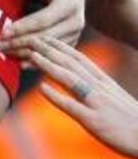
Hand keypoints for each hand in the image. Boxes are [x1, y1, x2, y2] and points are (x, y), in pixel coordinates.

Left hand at [0, 0, 84, 55]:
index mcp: (70, 2)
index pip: (44, 19)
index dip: (23, 27)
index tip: (3, 32)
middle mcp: (77, 20)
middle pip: (46, 37)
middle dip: (20, 42)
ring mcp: (75, 33)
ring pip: (49, 48)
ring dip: (25, 52)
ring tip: (3, 51)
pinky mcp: (71, 42)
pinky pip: (53, 54)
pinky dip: (36, 59)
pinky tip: (18, 62)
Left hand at [27, 36, 137, 158]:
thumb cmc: (133, 122)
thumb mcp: (116, 98)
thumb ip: (99, 89)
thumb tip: (82, 82)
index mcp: (105, 82)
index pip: (80, 59)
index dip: (61, 46)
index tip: (45, 36)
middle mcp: (100, 88)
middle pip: (71, 64)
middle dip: (50, 50)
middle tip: (32, 37)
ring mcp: (96, 103)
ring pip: (70, 79)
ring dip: (49, 66)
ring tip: (32, 55)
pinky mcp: (94, 121)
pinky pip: (72, 106)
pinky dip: (56, 96)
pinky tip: (41, 88)